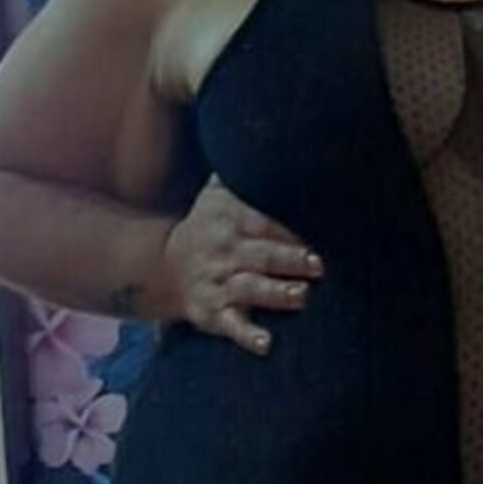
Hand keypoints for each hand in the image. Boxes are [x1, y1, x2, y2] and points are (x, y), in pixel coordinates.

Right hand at [147, 173, 323, 353]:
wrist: (163, 267)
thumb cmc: (207, 226)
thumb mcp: (215, 194)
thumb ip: (240, 172)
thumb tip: (276, 139)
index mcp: (228, 220)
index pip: (262, 222)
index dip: (288, 230)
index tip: (320, 233)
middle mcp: (224, 252)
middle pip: (261, 255)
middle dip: (289, 259)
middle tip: (317, 263)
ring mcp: (219, 284)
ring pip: (250, 289)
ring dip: (276, 293)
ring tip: (302, 295)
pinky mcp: (213, 314)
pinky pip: (231, 326)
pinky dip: (248, 335)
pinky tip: (266, 344)